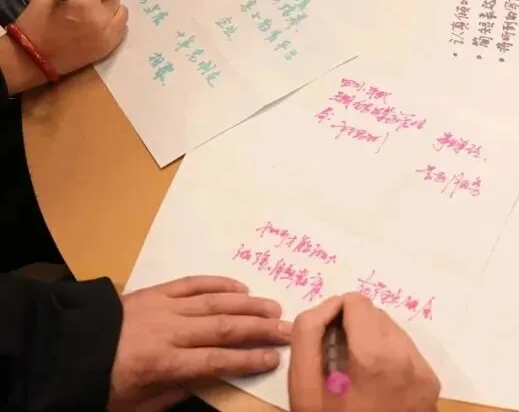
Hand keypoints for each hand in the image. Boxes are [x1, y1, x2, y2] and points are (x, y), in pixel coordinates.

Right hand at [11, 0, 127, 80]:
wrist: (34, 57)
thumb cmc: (36, 23)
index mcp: (84, 2)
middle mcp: (101, 18)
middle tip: (84, 3)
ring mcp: (108, 34)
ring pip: (121, 11)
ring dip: (109, 10)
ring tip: (92, 16)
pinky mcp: (110, 47)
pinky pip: (122, 27)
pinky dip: (112, 24)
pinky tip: (96, 27)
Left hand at [109, 276, 290, 411]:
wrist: (65, 348)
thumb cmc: (101, 383)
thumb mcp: (133, 404)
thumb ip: (170, 394)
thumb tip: (205, 382)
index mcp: (162, 363)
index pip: (215, 360)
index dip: (247, 359)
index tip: (274, 358)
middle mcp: (168, 331)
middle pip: (223, 327)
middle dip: (259, 328)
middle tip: (287, 328)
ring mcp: (163, 307)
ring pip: (214, 302)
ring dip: (248, 304)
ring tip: (273, 306)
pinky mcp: (155, 291)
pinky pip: (193, 283)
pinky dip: (218, 283)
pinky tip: (239, 287)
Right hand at [290, 294, 439, 411]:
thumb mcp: (304, 389)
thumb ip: (308, 336)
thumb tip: (327, 308)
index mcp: (376, 356)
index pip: (356, 302)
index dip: (333, 314)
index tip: (323, 339)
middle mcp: (409, 359)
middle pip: (376, 314)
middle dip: (352, 329)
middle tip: (336, 361)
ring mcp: (424, 372)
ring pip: (393, 331)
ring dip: (371, 342)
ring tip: (354, 376)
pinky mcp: (431, 384)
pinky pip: (408, 353)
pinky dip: (388, 359)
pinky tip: (374, 385)